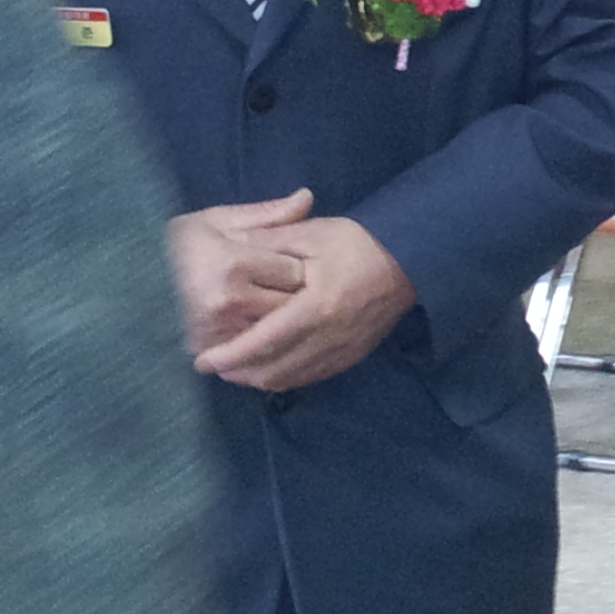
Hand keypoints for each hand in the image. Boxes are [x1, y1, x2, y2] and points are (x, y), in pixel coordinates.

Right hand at [166, 191, 311, 356]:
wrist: (126, 282)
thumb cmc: (175, 246)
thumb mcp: (217, 221)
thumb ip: (266, 214)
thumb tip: (307, 198)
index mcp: (232, 264)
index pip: (295, 271)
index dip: (302, 267)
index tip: (296, 264)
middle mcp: (228, 302)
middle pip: (291, 306)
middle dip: (299, 298)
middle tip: (299, 290)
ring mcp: (218, 333)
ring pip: (277, 333)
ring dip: (286, 324)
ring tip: (285, 310)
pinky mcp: (210, 354)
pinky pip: (255, 353)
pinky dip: (264, 344)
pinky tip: (264, 332)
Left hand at [192, 211, 415, 392]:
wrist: (411, 260)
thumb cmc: (358, 243)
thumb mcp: (311, 234)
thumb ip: (269, 244)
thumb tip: (230, 250)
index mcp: (317, 308)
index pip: (264, 342)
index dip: (230, 356)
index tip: (203, 361)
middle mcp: (329, 338)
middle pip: (273, 370)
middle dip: (238, 373)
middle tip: (213, 366)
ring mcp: (342, 352)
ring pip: (291, 379)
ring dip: (258, 379)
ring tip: (235, 370)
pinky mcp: (352, 357)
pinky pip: (310, 377)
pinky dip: (284, 377)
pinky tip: (270, 368)